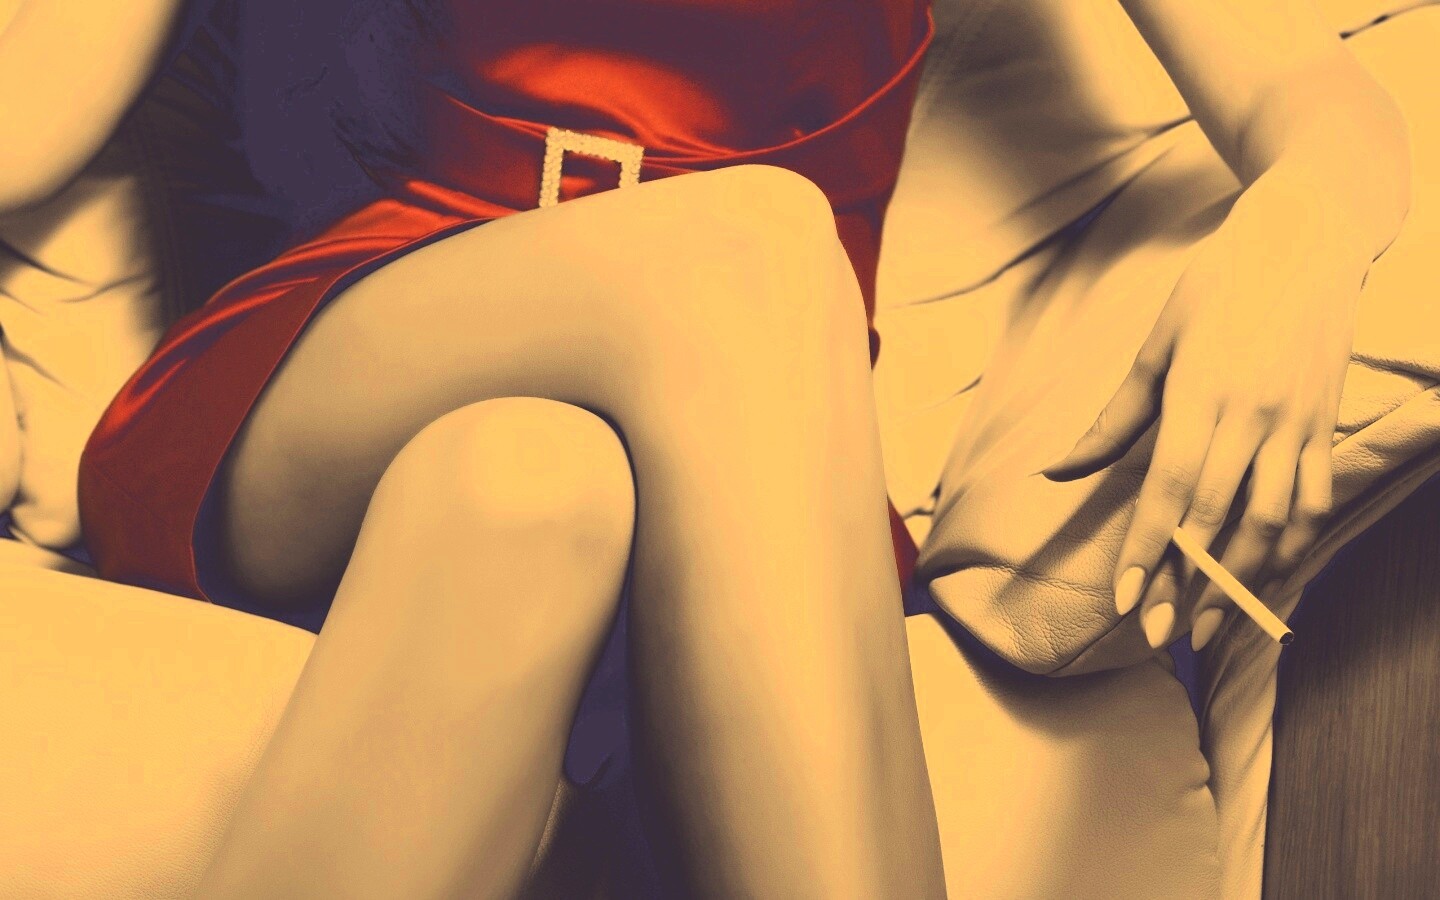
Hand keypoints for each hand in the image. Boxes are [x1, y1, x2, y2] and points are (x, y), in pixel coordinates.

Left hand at [1042, 177, 1367, 649]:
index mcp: (1202, 394)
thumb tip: (1059, 469)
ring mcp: (1297, 424)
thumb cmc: (1220, 283)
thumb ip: (1114, 414)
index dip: (1145, 551)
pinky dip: (1292, 546)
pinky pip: (1313, 499)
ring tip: (1207, 625)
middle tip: (1158, 636)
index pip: (1169, 492)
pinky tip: (1268, 578)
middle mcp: (1253, 417)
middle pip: (1217, 519)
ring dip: (1240, 581)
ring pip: (1271, 522)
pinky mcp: (1326, 423)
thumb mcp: (1158, 338)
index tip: (1125, 601)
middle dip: (1185, 584)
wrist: (1311, 237)